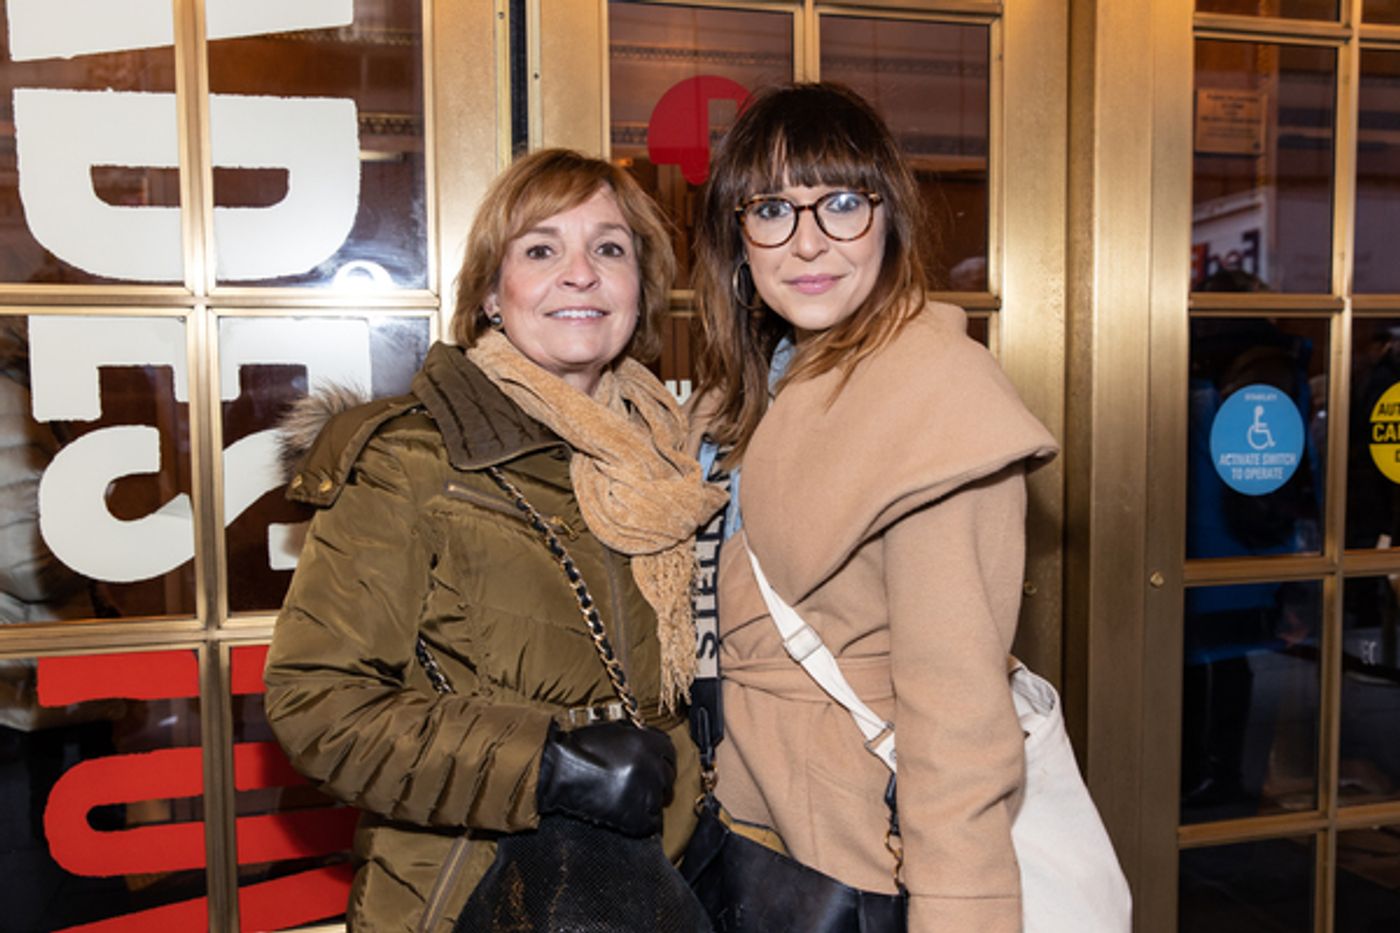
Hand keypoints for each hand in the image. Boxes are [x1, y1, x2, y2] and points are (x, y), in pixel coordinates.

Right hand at [536, 721, 675, 836]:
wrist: (555, 773)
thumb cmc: (579, 749)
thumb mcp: (611, 730)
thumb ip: (636, 735)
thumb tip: (652, 740)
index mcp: (647, 743)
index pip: (670, 751)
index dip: (662, 757)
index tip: (655, 764)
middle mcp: (651, 766)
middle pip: (668, 776)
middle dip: (656, 779)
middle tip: (638, 783)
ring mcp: (645, 792)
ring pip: (660, 799)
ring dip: (648, 799)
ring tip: (626, 797)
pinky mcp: (637, 817)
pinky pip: (651, 822)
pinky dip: (642, 819)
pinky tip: (625, 812)